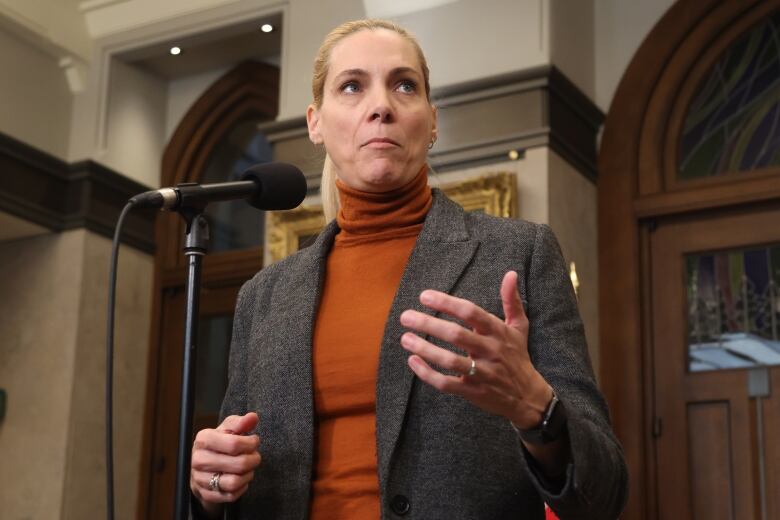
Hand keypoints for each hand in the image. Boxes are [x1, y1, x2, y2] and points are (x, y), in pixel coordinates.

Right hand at [190, 412, 261, 516]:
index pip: (234, 444)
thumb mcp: (227, 429)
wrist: (202, 467)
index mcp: (203, 439)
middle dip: (253, 460)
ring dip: (248, 475)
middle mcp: (198, 459)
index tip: (255, 441)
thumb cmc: (218, 444)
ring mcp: (200, 479)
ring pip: (234, 482)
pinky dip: (241, 487)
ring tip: (249, 468)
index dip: (251, 443)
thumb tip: (253, 417)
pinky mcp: (206, 494)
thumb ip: (240, 423)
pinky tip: (241, 478)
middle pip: (238, 464)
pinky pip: (231, 495)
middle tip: (255, 456)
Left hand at [399, 271, 551, 428]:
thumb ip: (512, 301)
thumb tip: (511, 274)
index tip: (424, 296)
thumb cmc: (518, 356)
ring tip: (405, 339)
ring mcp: (481, 373)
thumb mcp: (519, 327)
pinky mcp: (473, 392)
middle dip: (428, 324)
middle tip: (406, 317)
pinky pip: (446, 383)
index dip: (446, 303)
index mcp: (498, 332)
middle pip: (456, 335)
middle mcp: (490, 350)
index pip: (470, 312)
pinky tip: (413, 361)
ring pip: (449, 360)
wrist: (528, 397)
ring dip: (425, 349)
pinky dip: (427, 374)